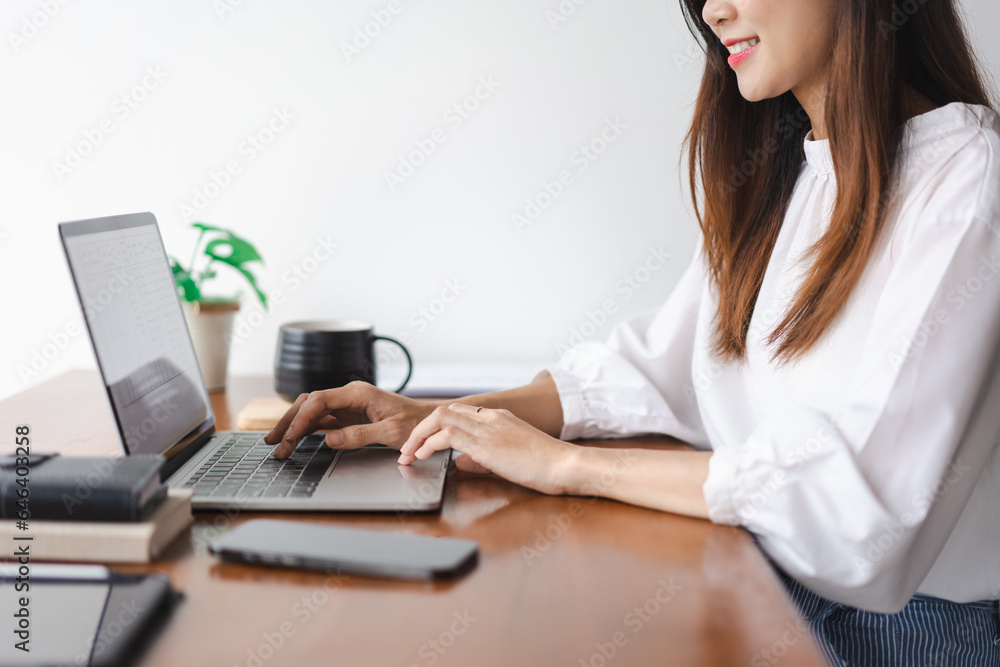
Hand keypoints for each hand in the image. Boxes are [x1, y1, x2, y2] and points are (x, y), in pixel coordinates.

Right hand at [264, 381, 438, 458]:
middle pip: (309, 403)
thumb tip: (330, 439)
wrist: (428, 421)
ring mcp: (346, 405)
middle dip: (289, 422)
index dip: (300, 418)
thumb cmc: (415, 423)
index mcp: (358, 393)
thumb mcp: (391, 432)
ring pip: (311, 411)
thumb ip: (360, 435)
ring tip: (276, 444)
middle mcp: (349, 396)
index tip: (289, 437)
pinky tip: (293, 440)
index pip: (319, 400)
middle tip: (273, 443)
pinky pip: (320, 420)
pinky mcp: (347, 416)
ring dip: (293, 426)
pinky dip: (305, 430)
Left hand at [397, 404, 577, 495]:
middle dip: (420, 430)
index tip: (422, 442)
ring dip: (418, 436)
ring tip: (407, 454)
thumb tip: (460, 461)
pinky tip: (422, 456)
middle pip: (444, 412)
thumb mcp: (510, 459)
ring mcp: (488, 428)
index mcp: (499, 418)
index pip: (458, 414)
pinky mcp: (486, 444)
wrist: (566, 465)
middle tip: (407, 449)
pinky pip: (447, 436)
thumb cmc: (547, 466)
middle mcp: (491, 418)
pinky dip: (429, 444)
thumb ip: (483, 458)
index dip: (435, 427)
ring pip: (440, 419)